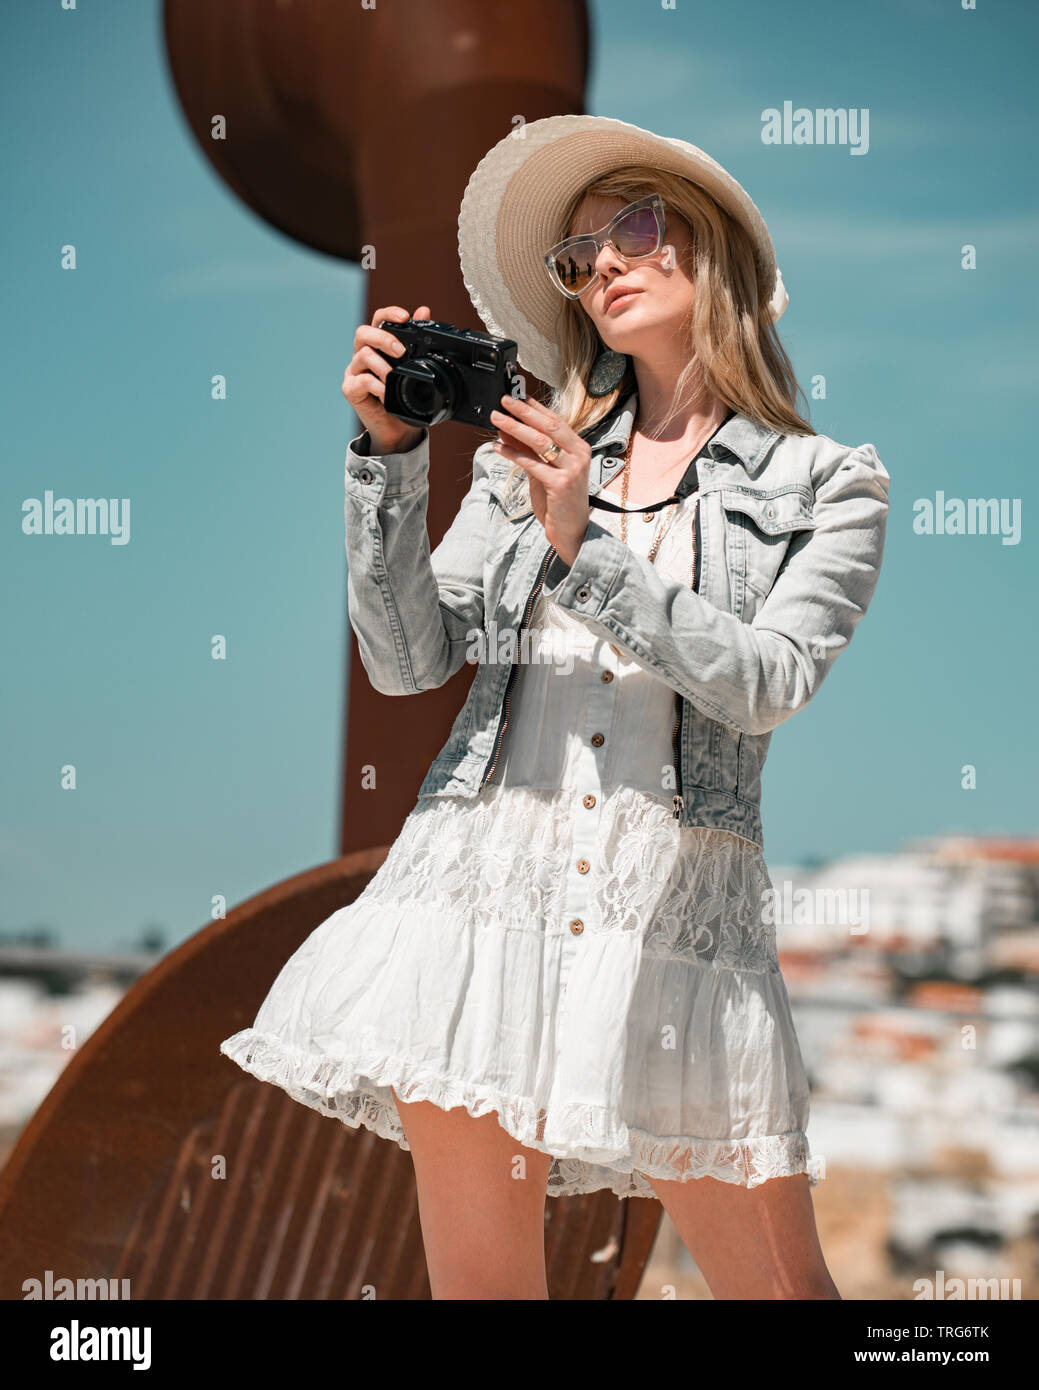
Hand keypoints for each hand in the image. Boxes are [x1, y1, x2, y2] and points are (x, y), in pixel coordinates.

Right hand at [342, 304, 431, 454]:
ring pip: (363, 355)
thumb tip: (424, 311)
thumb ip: (417, 341)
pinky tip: (387, 395)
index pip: (378, 320)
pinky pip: (361, 380)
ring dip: (383, 366)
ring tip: (395, 378)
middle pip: (363, 332)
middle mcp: (362, 355)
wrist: (398, 430)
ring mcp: (354, 372)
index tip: (405, 317)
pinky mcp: (350, 389)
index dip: (389, 313)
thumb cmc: (405, 398)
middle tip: (401, 351)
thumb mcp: (415, 368)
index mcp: (377, 346)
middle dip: (383, 338)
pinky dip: (378, 387)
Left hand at [489, 394, 590, 565]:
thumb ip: (528, 450)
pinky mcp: (560, 484)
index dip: (535, 407)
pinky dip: (513, 453)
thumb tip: (507, 429)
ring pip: (540, 441)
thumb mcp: (543, 471)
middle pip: (548, 426)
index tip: (517, 396)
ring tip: (497, 418)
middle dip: (524, 412)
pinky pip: (532, 463)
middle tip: (504, 400)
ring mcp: (572, 469)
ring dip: (515, 428)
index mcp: (579, 448)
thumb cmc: (559, 502)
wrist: (572, 531)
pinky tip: (499, 447)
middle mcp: (579, 455)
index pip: (555, 421)